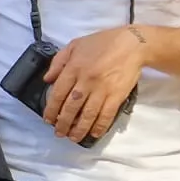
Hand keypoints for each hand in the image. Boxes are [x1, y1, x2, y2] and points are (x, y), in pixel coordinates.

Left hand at [42, 26, 147, 141]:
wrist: (132, 44)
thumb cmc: (102, 43)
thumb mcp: (75, 45)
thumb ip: (58, 62)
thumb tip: (47, 79)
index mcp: (74, 68)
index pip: (58, 93)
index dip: (51, 109)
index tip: (48, 119)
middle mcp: (86, 81)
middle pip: (71, 107)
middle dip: (63, 123)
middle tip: (59, 132)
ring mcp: (102, 90)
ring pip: (87, 115)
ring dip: (79, 129)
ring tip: (73, 137)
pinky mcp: (117, 95)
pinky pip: (106, 115)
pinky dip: (99, 126)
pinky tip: (93, 133)